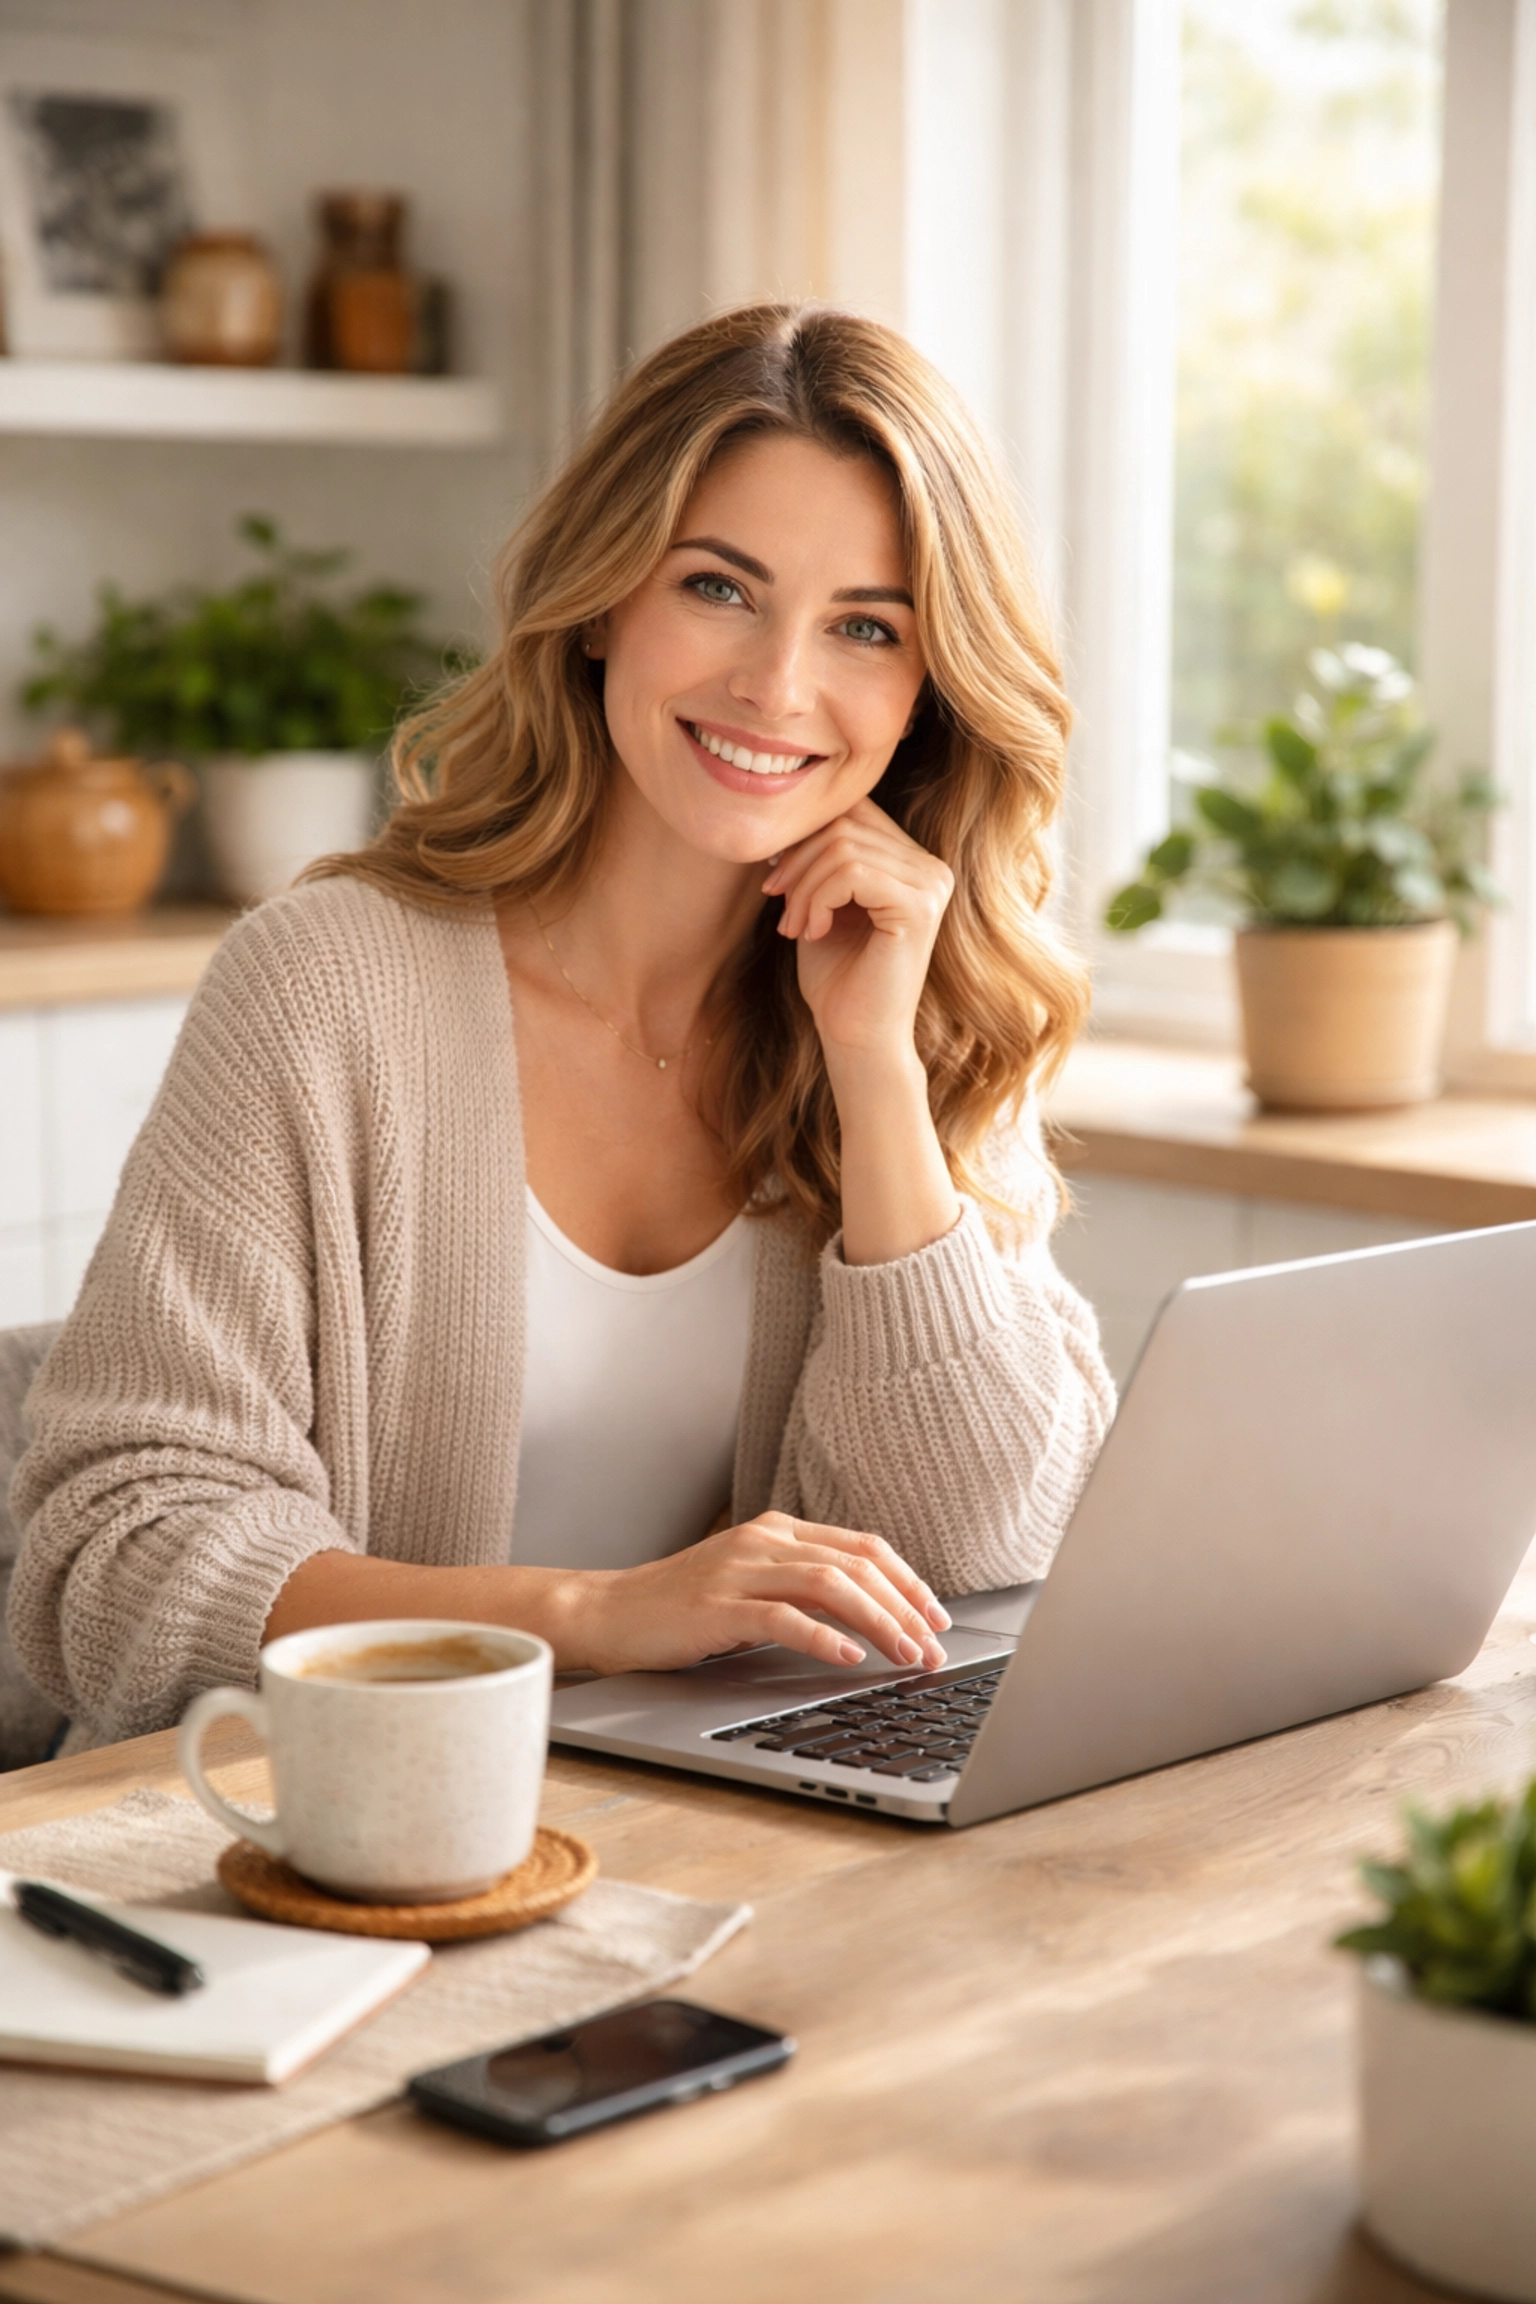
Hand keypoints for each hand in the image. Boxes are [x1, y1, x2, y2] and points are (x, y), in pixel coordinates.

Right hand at [567, 1511, 951, 1675]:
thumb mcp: (752, 1584)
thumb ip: (802, 1588)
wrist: (609, 1612)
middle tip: (934, 1649)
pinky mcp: (717, 1606)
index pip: (863, 1547)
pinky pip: (782, 1617)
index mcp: (778, 1530)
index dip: (909, 1581)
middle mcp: (764, 1541)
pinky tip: (848, 1657)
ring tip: (905, 1655)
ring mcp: (740, 1570)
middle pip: (856, 1566)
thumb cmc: (682, 1606)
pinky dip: (822, 1637)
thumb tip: (872, 1617)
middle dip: (906, 1609)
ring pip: (830, 1586)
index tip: (938, 1618)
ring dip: (879, 1622)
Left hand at [763, 798, 953, 1067]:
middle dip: (798, 863)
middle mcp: (931, 867)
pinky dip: (818, 899)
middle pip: (845, 824)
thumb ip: (820, 857)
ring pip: (843, 848)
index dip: (805, 835)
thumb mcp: (822, 903)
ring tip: (793, 927)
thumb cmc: (837, 977)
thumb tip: (791, 817)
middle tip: (780, 907)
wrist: (856, 1036)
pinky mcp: (919, 907)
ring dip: (803, 887)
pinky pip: (851, 873)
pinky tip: (813, 932)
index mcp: (912, 862)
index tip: (776, 878)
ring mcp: (930, 885)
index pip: (854, 810)